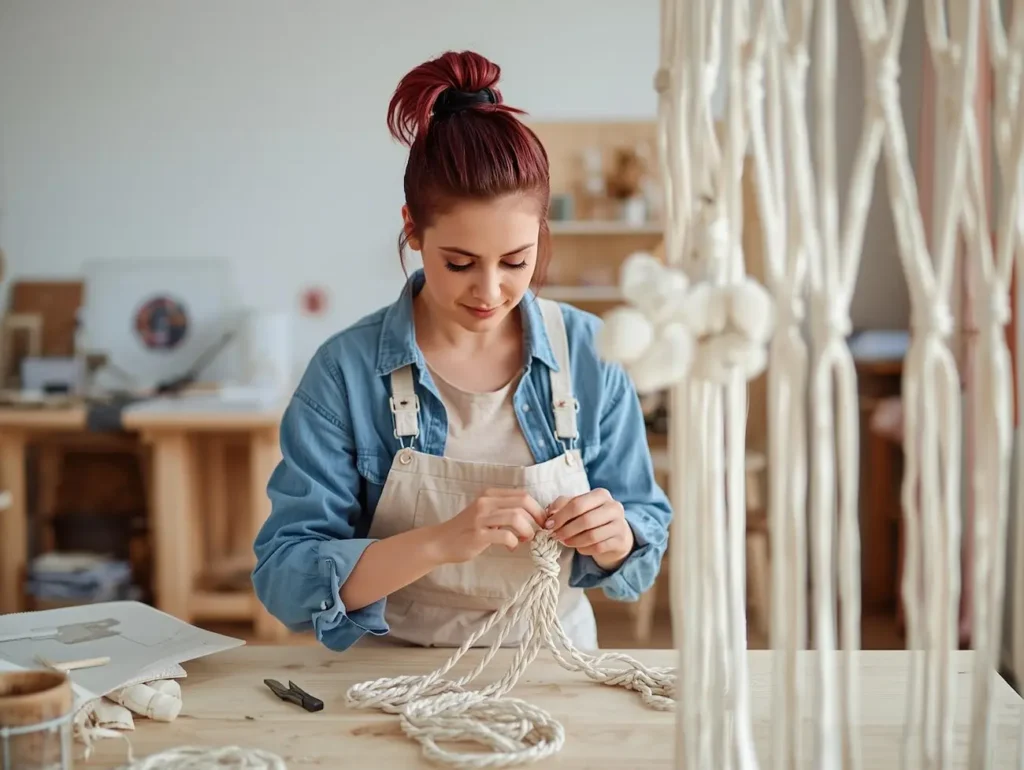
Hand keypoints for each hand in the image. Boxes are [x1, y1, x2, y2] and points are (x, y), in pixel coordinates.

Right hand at [431, 489, 546, 564]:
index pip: (522, 495)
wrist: (441, 542)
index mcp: (489, 494)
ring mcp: (481, 518)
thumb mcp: (485, 513)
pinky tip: (511, 547)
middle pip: (522, 502)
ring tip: (526, 539)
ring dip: (527, 530)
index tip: (541, 521)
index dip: (537, 508)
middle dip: (537, 517)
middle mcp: (485, 502)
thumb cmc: (466, 529)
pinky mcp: (478, 535)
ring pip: (516, 517)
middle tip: (539, 531)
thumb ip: (504, 511)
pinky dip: (514, 542)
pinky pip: (506, 535)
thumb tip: (531, 518)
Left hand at [544, 489, 634, 569]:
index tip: (548, 525)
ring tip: (565, 542)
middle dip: (566, 530)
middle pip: (585, 520)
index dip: (560, 516)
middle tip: (555, 535)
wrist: (615, 532)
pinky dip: (585, 549)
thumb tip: (549, 512)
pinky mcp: (620, 541)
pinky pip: (598, 547)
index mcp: (601, 494)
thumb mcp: (579, 506)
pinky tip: (579, 548)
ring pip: (592, 536)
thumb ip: (563, 505)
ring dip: (574, 541)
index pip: (577, 503)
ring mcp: (619, 524)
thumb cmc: (592, 516)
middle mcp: (613, 507)